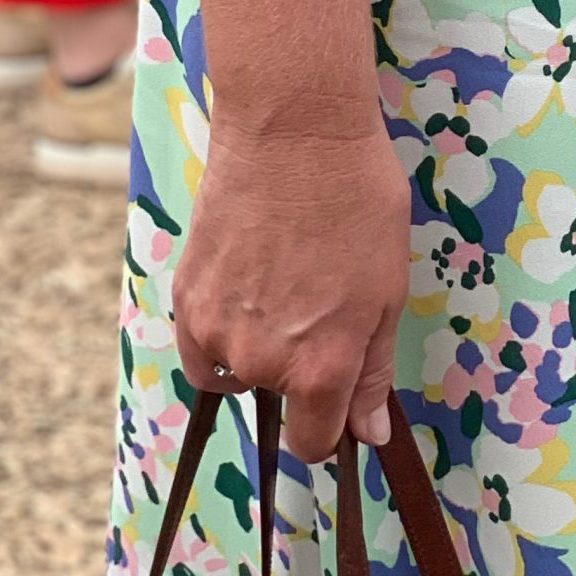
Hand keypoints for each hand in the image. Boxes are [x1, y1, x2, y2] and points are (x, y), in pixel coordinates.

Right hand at [171, 117, 409, 462]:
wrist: (294, 133)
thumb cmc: (359, 202)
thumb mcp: (389, 288)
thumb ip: (373, 371)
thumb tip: (369, 438)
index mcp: (321, 368)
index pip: (314, 442)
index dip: (330, 425)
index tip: (336, 398)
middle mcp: (263, 363)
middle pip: (279, 396)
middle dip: (300, 365)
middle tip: (319, 296)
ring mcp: (217, 333)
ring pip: (239, 370)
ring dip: (258, 345)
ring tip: (282, 279)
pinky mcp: (185, 301)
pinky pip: (201, 348)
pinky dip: (220, 331)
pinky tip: (246, 286)